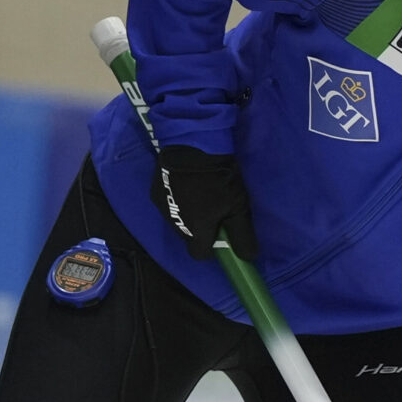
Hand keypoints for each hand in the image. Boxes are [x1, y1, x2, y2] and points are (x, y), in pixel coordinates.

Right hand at [155, 144, 256, 263]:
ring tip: (200, 193)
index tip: (220, 232)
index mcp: (194, 232)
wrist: (193, 143)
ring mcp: (162, 207)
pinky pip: (168, 203)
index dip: (211, 246)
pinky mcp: (154, 190)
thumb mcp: (238, 207)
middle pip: (188, 237)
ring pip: (177, 220)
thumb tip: (247, 258)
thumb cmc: (220, 178)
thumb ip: (242, 235)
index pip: (199, 254)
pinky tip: (186, 184)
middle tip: (213, 208)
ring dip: (188, 213)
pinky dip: (177, 199)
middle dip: (200, 228)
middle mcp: (174, 224)